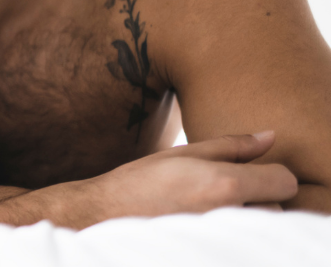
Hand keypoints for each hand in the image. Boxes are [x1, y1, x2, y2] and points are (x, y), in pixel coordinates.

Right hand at [81, 131, 297, 221]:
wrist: (104, 216)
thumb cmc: (141, 182)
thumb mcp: (185, 154)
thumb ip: (232, 146)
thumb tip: (270, 137)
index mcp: (225, 184)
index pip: (285, 181)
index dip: (270, 174)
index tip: (251, 174)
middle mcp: (229, 214)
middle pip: (275, 207)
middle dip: (256, 198)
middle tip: (219, 192)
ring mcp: (221, 238)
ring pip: (258, 226)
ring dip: (244, 216)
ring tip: (208, 209)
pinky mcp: (212, 252)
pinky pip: (238, 241)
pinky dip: (228, 233)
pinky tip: (199, 223)